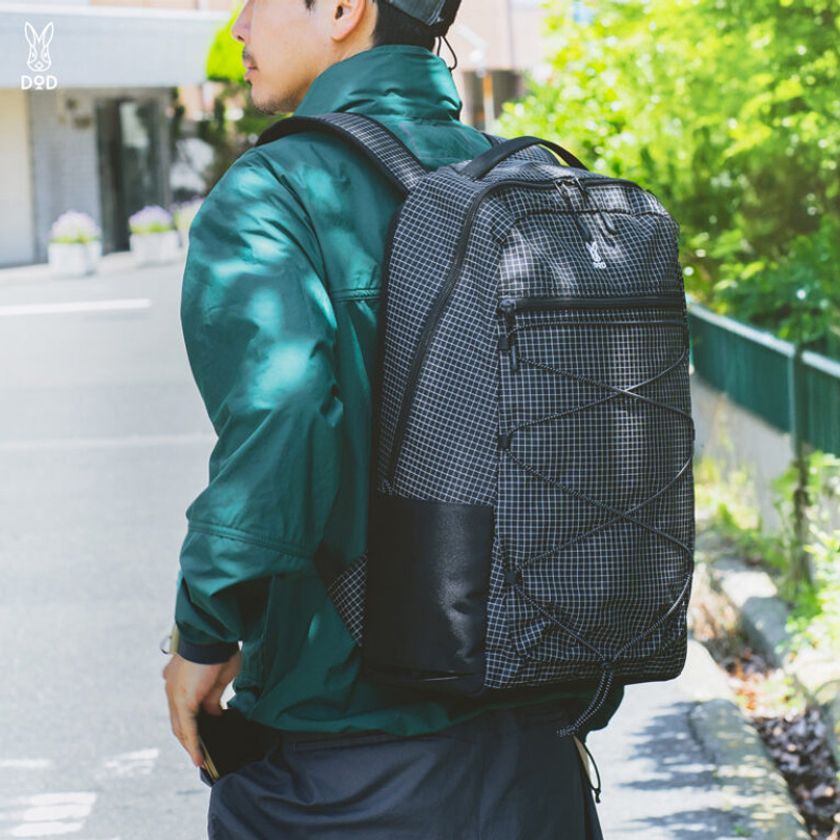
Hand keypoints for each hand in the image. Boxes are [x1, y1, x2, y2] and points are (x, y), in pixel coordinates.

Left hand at [163, 651, 240, 767]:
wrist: (212, 637)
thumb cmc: (219, 650)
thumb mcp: (219, 677)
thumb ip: (213, 697)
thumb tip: (213, 713)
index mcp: (179, 681)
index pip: (183, 708)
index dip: (191, 723)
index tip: (202, 734)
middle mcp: (172, 689)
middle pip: (179, 721)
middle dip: (190, 738)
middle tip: (201, 752)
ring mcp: (175, 696)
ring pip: (181, 727)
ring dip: (191, 745)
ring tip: (201, 759)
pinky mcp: (182, 701)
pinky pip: (187, 728)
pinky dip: (193, 744)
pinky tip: (199, 757)